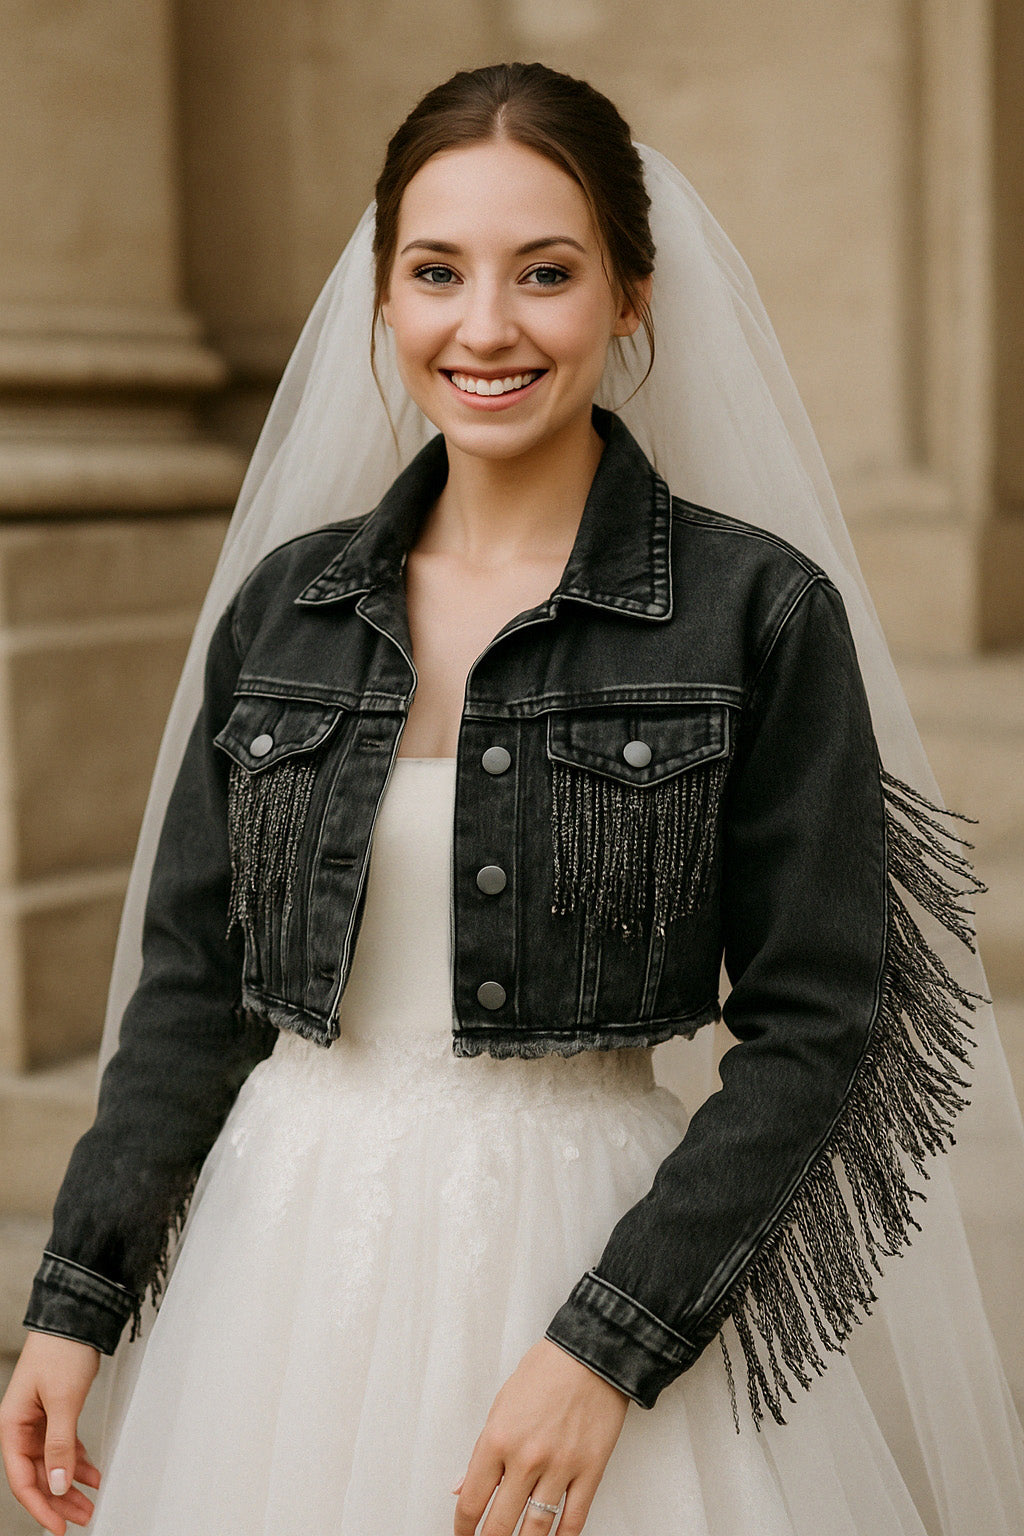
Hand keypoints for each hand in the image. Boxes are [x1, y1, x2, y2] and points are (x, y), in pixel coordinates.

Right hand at [0, 1331, 101, 1533]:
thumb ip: (60, 1445)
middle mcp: (22, 1425)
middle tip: (82, 1517)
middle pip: (38, 1474)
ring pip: (53, 1462)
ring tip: (91, 1501)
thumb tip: (59, 1485)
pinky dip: (77, 1461)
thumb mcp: (63, 1401)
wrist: (77, 1316)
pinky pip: (63, 1445)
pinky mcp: (56, 1411)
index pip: (22, 1478)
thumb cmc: (62, 1351)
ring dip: (71, 1483)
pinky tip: (91, 1474)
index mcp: (12, 1425)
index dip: (41, 1506)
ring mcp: (39, 1419)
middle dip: (60, 1499)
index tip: (59, 1527)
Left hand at [453, 1337, 628, 1535]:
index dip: (463, 1528)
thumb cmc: (546, 1371)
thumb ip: (482, 1452)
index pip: (472, 1501)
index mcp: (497, 1439)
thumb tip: (463, 1487)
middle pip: (499, 1524)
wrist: (591, 1353)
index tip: (463, 1535)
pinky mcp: (590, 1470)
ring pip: (536, 1530)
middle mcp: (526, 1458)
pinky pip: (574, 1520)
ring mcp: (560, 1467)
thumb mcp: (502, 1404)